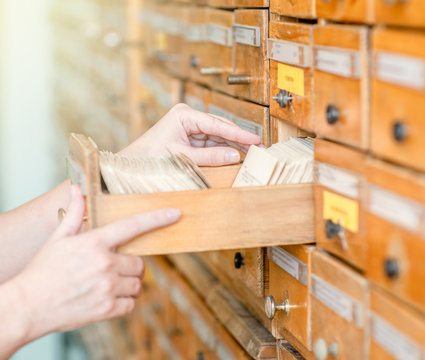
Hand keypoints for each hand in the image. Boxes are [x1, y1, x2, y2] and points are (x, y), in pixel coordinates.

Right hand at [10, 185, 180, 338]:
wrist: (27, 306)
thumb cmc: (42, 270)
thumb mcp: (57, 238)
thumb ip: (74, 213)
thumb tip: (76, 189)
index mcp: (95, 243)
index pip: (133, 225)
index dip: (157, 218)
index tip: (175, 212)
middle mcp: (105, 264)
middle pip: (139, 263)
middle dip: (130, 265)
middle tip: (113, 268)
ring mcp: (107, 288)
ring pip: (138, 283)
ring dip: (128, 284)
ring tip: (107, 284)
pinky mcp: (107, 309)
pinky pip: (131, 303)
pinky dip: (124, 301)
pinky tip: (106, 298)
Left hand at [120, 103, 261, 165]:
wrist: (132, 163)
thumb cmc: (149, 156)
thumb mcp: (182, 156)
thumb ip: (209, 157)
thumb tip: (234, 156)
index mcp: (184, 115)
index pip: (217, 124)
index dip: (238, 133)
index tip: (255, 140)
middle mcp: (189, 118)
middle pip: (220, 128)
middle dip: (238, 138)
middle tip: (258, 146)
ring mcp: (190, 127)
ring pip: (218, 136)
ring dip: (233, 145)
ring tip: (252, 152)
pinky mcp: (190, 137)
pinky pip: (211, 144)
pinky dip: (222, 150)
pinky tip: (236, 154)